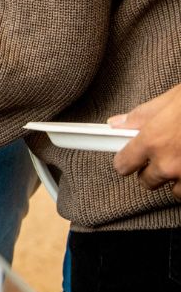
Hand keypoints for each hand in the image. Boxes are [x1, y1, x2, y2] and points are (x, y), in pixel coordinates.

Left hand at [112, 83, 180, 197]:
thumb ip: (141, 116)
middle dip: (152, 169)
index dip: (126, 160)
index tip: (128, 159)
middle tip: (164, 154)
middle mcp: (169, 163)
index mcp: (153, 141)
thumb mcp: (169, 100)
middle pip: (147, 181)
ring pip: (174, 190)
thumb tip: (118, 123)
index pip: (123, 164)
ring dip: (177, 178)